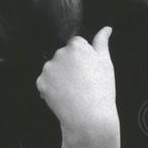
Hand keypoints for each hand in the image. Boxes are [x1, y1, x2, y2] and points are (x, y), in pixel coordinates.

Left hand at [36, 27, 119, 147]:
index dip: (84, 58)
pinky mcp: (40, 82)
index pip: (76, 44)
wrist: (89, 118)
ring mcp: (48, 68)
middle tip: (83, 82)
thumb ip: (102, 42)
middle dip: (70, 65)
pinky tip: (65, 96)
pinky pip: (46, 82)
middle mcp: (59, 52)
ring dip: (60, 76)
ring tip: (74, 91)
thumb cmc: (102, 91)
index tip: (89, 71)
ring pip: (54, 68)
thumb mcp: (107, 64)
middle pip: (63, 54)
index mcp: (77, 45)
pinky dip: (53, 88)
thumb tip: (107, 28)